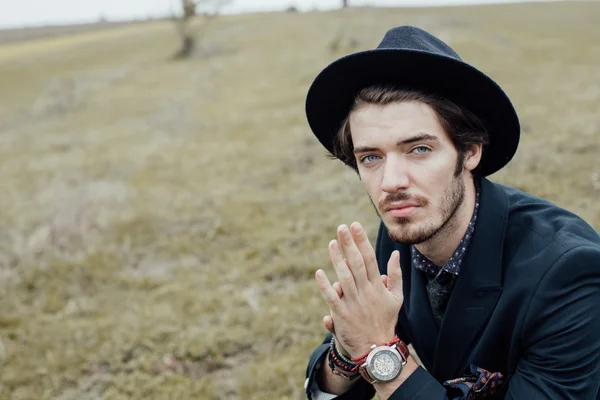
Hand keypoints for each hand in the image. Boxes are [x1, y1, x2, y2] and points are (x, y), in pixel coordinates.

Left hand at [316, 222, 403, 357]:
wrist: (377, 348)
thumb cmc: (386, 319)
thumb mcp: (396, 297)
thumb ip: (396, 275)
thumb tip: (395, 253)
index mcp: (378, 286)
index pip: (370, 258)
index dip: (362, 241)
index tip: (356, 226)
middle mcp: (366, 292)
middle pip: (356, 264)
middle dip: (349, 244)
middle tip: (342, 227)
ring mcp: (354, 303)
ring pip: (344, 277)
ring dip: (337, 260)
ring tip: (331, 243)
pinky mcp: (342, 315)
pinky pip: (332, 298)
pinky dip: (325, 286)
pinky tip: (319, 272)